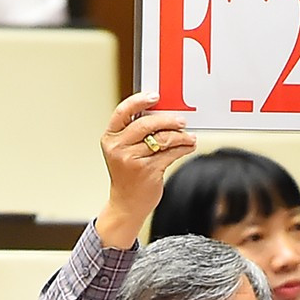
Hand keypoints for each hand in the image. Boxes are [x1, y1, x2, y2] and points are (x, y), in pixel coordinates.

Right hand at [96, 91, 194, 247]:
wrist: (126, 204)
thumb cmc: (128, 175)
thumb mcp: (123, 151)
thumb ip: (135, 133)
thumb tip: (162, 113)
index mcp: (110, 137)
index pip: (122, 111)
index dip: (139, 100)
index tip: (155, 96)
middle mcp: (118, 147)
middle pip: (146, 124)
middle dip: (168, 119)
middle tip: (181, 120)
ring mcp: (132, 160)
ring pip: (162, 139)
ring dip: (180, 136)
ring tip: (189, 136)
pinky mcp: (147, 171)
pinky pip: (171, 153)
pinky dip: (184, 148)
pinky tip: (189, 146)